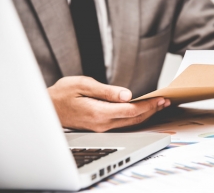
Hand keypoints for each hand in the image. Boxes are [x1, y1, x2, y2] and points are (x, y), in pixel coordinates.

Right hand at [47, 76, 170, 131]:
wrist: (48, 109)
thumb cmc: (62, 94)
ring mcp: (102, 128)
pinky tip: (141, 111)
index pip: (131, 110)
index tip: (160, 98)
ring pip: (130, 123)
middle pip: (134, 119)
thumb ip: (106, 91)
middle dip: (151, 110)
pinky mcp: (100, 127)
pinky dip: (135, 117)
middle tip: (165, 102)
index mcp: (99, 112)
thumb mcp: (82, 85)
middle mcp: (103, 124)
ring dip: (145, 114)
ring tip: (158, 106)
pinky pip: (123, 123)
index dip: (148, 105)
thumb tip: (127, 95)